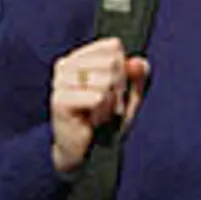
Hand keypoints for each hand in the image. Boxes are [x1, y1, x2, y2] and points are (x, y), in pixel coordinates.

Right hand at [50, 37, 149, 174]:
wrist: (85, 153)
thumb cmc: (106, 121)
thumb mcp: (129, 96)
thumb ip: (138, 76)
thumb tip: (140, 62)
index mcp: (80, 57)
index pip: (113, 46)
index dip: (123, 69)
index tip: (115, 89)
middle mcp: (66, 64)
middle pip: (112, 62)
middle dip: (119, 88)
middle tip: (109, 106)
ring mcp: (60, 82)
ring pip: (105, 80)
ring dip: (111, 103)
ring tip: (101, 114)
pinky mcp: (60, 100)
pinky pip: (98, 97)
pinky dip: (103, 112)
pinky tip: (94, 121)